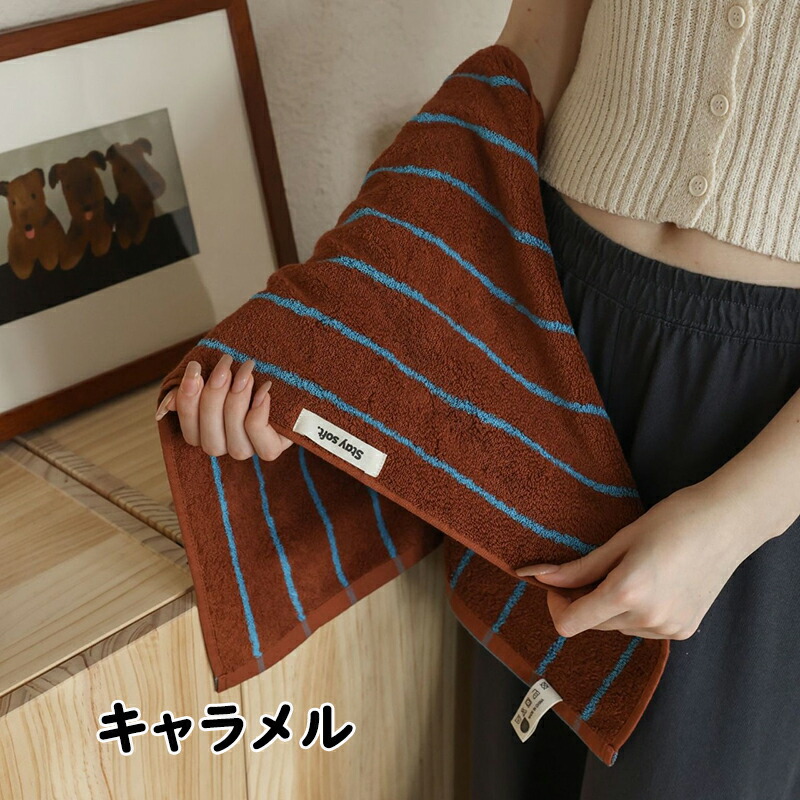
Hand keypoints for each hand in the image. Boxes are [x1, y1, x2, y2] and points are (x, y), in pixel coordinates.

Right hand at [154, 354, 293, 460]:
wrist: (285, 367)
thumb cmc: (243, 370)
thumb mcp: (214, 373)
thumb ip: (190, 388)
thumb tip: (167, 405)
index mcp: (206, 432)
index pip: (189, 434)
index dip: (188, 404)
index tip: (196, 369)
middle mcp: (226, 446)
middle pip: (210, 442)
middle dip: (214, 400)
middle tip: (226, 365)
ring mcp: (251, 449)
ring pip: (236, 445)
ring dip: (238, 405)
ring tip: (246, 372)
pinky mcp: (275, 447)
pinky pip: (265, 448)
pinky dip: (261, 418)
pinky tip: (264, 391)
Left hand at [515, 479, 763, 639]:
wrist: (727, 523)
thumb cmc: (672, 520)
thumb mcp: (620, 540)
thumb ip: (579, 568)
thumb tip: (540, 577)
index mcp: (627, 592)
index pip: (571, 623)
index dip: (556, 605)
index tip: (557, 585)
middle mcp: (648, 618)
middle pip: (594, 623)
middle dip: (584, 600)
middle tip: (596, 568)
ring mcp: (668, 628)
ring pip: (617, 626)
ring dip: (611, 606)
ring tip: (632, 570)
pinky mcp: (683, 630)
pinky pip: (642, 628)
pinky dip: (635, 612)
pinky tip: (653, 584)